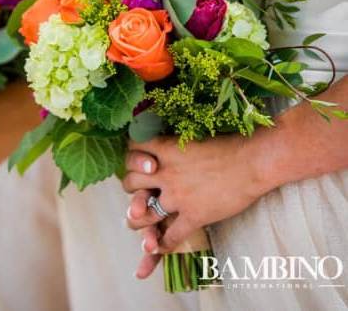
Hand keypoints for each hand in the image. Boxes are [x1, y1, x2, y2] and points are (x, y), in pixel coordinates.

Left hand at [123, 135, 273, 277]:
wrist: (254, 161)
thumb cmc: (231, 144)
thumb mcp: (194, 137)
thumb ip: (175, 145)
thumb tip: (166, 145)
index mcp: (166, 149)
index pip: (133, 149)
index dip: (132, 156)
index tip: (136, 161)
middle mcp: (165, 172)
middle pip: (130, 182)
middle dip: (130, 188)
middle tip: (135, 192)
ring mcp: (178, 196)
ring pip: (144, 212)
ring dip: (136, 219)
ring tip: (134, 220)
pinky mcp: (194, 215)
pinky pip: (171, 235)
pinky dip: (163, 244)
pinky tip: (159, 247)